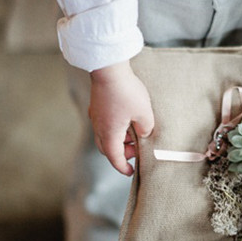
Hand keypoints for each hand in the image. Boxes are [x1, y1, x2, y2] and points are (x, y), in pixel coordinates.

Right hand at [89, 60, 153, 174]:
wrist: (108, 69)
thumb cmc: (126, 92)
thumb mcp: (144, 113)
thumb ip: (146, 128)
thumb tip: (143, 133)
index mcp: (109, 134)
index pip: (115, 158)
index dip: (123, 167)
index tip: (130, 171)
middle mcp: (99, 127)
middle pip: (107, 148)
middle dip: (121, 153)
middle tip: (136, 150)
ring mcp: (96, 116)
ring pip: (105, 136)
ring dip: (119, 139)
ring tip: (134, 131)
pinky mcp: (97, 106)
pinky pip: (104, 124)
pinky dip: (115, 128)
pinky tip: (127, 118)